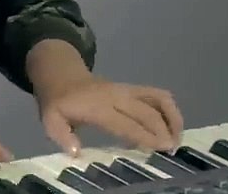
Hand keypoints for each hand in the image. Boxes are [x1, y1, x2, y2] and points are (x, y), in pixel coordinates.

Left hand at [37, 75, 183, 153]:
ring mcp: (127, 89)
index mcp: (97, 106)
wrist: (60, 75)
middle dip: (162, 130)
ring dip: (172, 117)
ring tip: (177, 140)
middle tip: (172, 150)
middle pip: (147, 111)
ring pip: (158, 98)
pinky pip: (157, 94)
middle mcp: (116, 95)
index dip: (144, 135)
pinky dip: (170, 108)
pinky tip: (173, 127)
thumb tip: (76, 152)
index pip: (125, 122)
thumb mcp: (50, 120)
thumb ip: (62, 136)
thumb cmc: (58, 102)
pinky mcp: (132, 88)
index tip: (160, 148)